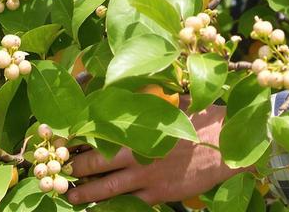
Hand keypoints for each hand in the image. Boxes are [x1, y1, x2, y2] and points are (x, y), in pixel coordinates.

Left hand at [66, 105, 251, 205]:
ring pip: (107, 190)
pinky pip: (129, 203)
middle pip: (96, 165)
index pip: (99, 136)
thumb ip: (152, 100)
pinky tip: (103, 207)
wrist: (229, 148)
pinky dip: (113, 206)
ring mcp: (147, 177)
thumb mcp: (176, 104)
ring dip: (86, 193)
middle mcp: (138, 154)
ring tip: (71, 196)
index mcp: (139, 129)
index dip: (78, 140)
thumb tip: (134, 89)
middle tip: (59, 171)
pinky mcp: (158, 194)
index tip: (62, 142)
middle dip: (75, 169)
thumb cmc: (204, 120)